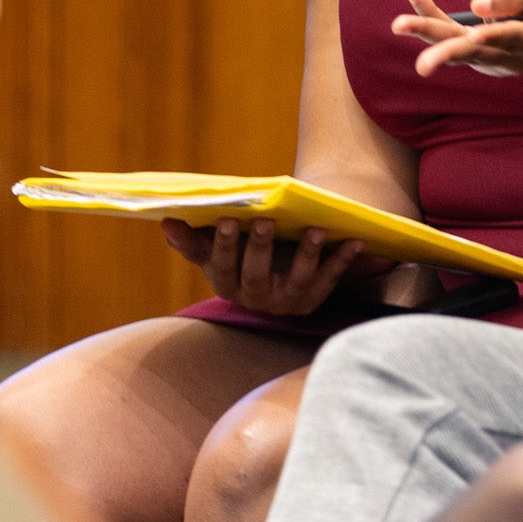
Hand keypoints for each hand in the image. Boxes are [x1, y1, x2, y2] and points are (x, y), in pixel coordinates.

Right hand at [161, 217, 381, 316]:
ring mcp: (285, 302)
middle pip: (254, 275)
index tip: (227, 219)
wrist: (282, 271)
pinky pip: (329, 281)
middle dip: (259, 248)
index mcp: (226, 284)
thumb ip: (196, 239)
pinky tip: (355, 241)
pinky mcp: (312, 300)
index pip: (219, 266)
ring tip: (316, 229)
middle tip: (266, 220)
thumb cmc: (244, 252)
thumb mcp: (220, 249)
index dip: (222, 246)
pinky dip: (342, 261)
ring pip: (296, 280)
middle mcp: (253, 299)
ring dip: (307, 254)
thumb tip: (167, 222)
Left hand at [390, 0, 522, 83]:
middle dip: (450, 53)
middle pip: (478, 52)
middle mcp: (511, 54)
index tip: (475, 34)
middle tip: (424, 65)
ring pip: (456, 45)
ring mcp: (490, 53)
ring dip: (428, 34)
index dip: (496, 36)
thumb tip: (477, 6)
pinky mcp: (472, 44)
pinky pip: (448, 30)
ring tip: (399, 25)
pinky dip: (430, 13)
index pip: (515, 38)